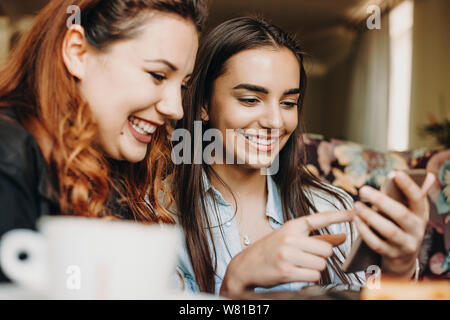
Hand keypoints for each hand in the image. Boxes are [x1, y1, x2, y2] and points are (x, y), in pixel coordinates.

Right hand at [219, 210, 353, 298]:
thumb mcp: (290, 237)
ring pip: (322, 264)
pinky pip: (313, 276)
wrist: (246, 265)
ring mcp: (287, 254)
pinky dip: (309, 277)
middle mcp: (290, 238)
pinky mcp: (286, 270)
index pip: (320, 218)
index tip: (355, 212)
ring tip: (299, 266)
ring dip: (315, 268)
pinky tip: (296, 273)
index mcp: (292, 226)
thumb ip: (315, 237)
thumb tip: (342, 238)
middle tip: (307, 258)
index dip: (340, 215)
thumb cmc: (270, 250)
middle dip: (322, 257)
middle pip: (327, 250)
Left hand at [353, 171, 435, 277]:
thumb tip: (427, 176)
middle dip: (381, 200)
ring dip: (370, 216)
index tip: (395, 173)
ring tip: (357, 205)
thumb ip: (410, 196)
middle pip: (400, 214)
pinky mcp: (392, 255)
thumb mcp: (409, 212)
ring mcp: (406, 244)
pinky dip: (365, 231)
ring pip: (389, 230)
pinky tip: (356, 219)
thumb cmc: (402, 226)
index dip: (408, 186)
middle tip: (363, 189)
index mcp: (421, 215)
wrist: (403, 257)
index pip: (417, 198)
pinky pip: (377, 244)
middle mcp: (417, 230)